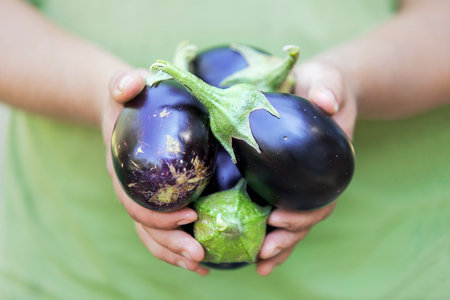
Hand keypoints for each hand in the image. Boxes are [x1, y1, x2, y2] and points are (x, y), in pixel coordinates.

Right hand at [101, 70, 208, 275]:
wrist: (124, 105)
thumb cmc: (129, 97)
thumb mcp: (123, 85)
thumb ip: (122, 82)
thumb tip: (128, 85)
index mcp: (122, 169)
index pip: (134, 201)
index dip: (158, 214)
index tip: (191, 215)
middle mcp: (130, 189)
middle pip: (145, 226)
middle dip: (171, 243)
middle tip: (199, 255)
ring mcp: (142, 197)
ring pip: (152, 235)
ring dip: (175, 253)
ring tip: (202, 265)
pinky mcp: (157, 199)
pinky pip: (163, 230)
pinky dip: (177, 247)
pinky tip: (203, 259)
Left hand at [256, 58, 356, 275]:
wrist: (320, 89)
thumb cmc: (324, 86)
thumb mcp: (328, 81)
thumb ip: (329, 89)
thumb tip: (326, 102)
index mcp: (331, 163)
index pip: (323, 196)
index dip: (305, 212)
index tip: (280, 217)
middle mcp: (318, 180)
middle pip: (307, 217)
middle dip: (288, 237)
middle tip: (264, 250)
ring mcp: (302, 185)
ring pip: (294, 222)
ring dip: (279, 245)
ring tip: (260, 262)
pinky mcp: (286, 184)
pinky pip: (280, 211)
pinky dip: (271, 234)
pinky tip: (255, 253)